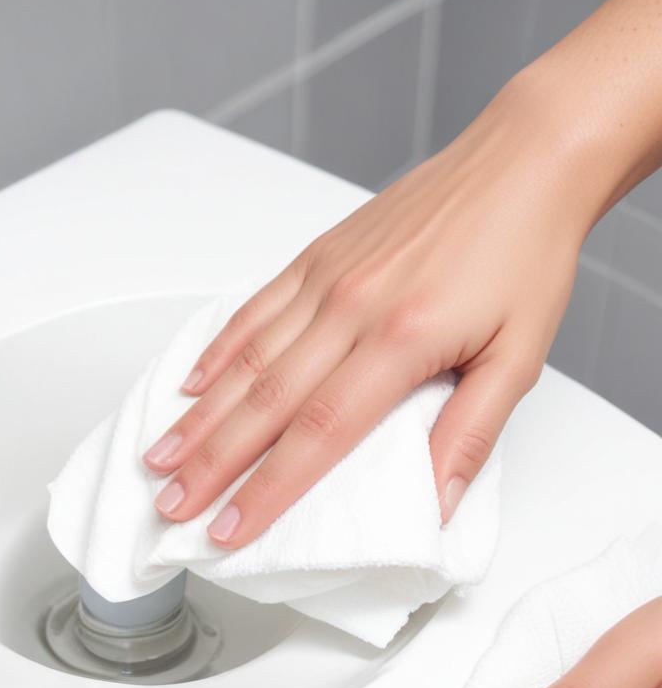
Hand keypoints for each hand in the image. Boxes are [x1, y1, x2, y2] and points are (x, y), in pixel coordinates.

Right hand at [142, 72, 592, 544]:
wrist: (525, 158)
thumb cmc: (526, 253)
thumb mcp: (520, 357)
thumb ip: (471, 435)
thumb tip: (436, 504)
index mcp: (401, 340)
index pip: (318, 434)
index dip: (267, 489)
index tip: (230, 528)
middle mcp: (350, 308)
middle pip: (264, 403)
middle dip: (211, 463)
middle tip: (171, 506)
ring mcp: (326, 278)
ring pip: (246, 359)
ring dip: (198, 416)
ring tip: (160, 457)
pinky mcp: (318, 255)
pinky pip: (254, 309)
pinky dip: (217, 350)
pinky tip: (191, 384)